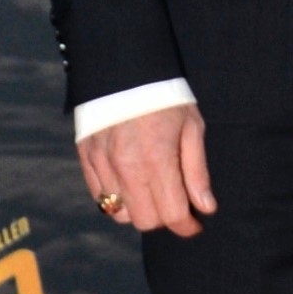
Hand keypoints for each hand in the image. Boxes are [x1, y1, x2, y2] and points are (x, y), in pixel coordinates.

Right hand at [77, 103, 216, 237]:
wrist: (123, 66)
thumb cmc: (165, 96)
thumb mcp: (192, 126)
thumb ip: (196, 171)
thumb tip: (206, 208)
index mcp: (157, 160)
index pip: (172, 214)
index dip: (187, 226)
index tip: (195, 224)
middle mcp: (126, 168)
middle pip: (145, 221)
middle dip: (163, 218)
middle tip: (174, 204)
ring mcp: (102, 165)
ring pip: (120, 214)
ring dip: (138, 210)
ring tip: (150, 192)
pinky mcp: (86, 159)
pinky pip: (99, 198)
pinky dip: (115, 199)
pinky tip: (130, 184)